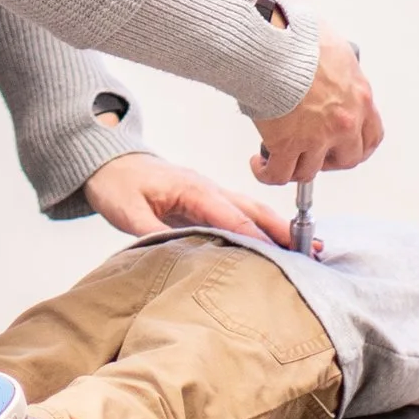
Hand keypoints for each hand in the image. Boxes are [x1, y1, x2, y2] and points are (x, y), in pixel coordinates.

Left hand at [85, 149, 296, 248]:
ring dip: (279, 228)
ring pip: (252, 210)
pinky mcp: (207, 201)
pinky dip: (263, 227)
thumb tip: (178, 257)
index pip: (232, 216)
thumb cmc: (117, 184)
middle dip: (282, 230)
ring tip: (308, 248)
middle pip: (253, 210)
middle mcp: (208, 189)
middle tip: (311, 250)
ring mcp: (210, 193)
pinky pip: (241, 214)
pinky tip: (278, 242)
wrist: (108, 162)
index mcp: (193, 189)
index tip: (279, 257)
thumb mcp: (126, 211)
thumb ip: (151, 233)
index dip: (256, 238)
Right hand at [248, 22, 382, 191]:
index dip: (357, 146)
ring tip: (279, 162)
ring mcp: (316, 136)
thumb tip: (326, 61)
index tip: (345, 147)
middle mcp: (344, 122)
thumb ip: (336, 65)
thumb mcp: (333, 46)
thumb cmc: (298, 36)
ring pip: (310, 171)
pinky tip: (260, 165)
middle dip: (330, 161)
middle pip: (347, 159)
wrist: (274, 44)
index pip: (371, 136)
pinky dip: (268, 174)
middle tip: (313, 155)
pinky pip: (279, 174)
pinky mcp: (287, 144)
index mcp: (359, 97)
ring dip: (295, 169)